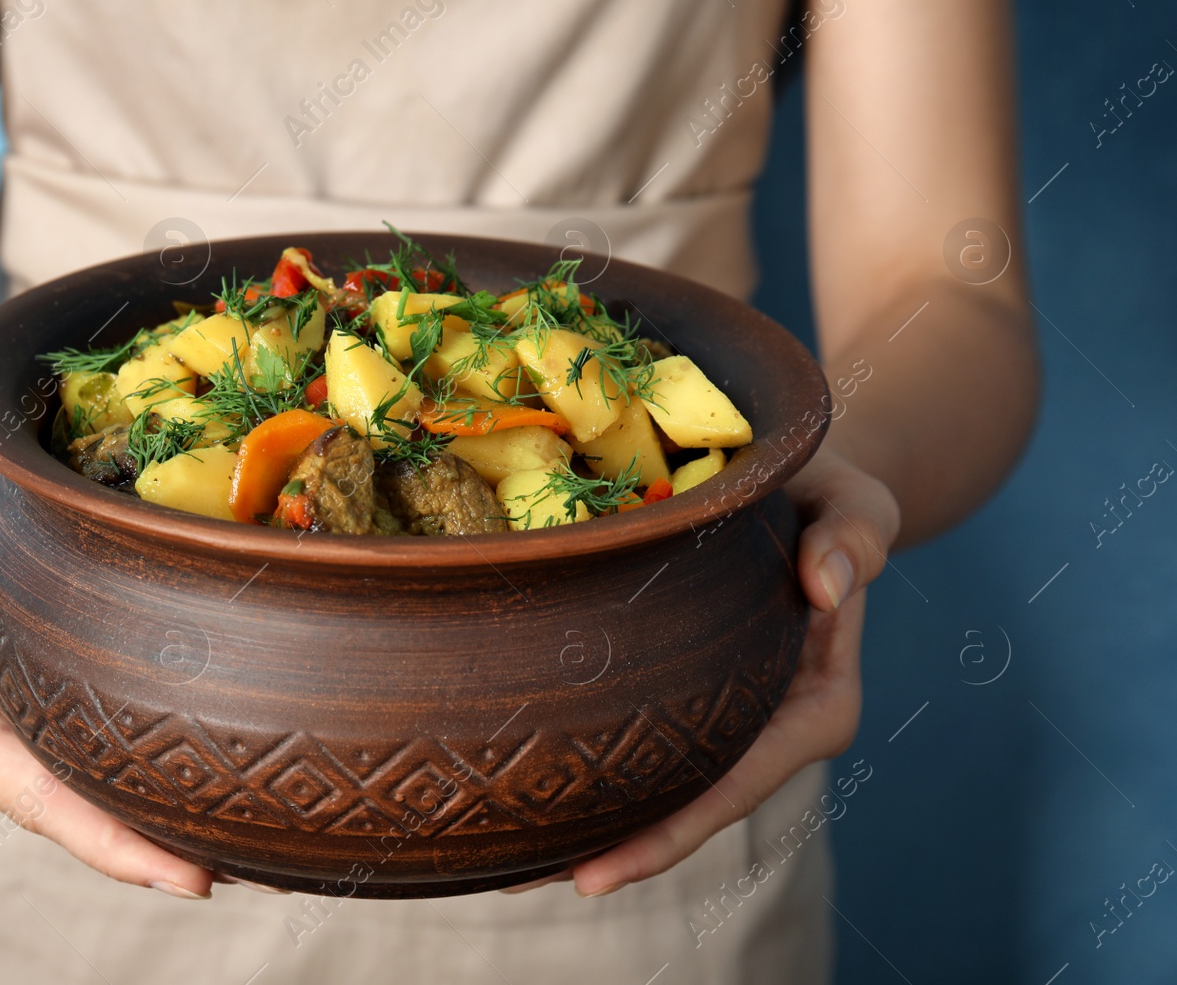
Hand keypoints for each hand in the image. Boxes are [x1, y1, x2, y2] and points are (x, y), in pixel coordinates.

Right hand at [0, 448, 217, 899]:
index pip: (31, 794)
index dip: (107, 841)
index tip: (184, 876)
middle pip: (74, 815)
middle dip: (153, 854)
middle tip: (252, 874)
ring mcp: (20, 736)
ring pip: (95, 798)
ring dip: (165, 828)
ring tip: (260, 853)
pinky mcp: (53, 717)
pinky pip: (105, 760)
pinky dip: (157, 785)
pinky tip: (227, 801)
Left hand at [507, 445, 900, 896]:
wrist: (806, 480)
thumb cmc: (833, 489)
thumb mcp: (857, 501)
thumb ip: (854, 537)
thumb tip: (829, 584)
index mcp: (816, 705)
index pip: (734, 786)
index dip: (666, 835)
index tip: (598, 873)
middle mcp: (769, 727)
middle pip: (687, 805)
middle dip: (611, 848)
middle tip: (519, 881)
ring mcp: (731, 715)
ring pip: (660, 783)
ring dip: (591, 822)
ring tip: (504, 864)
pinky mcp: (696, 691)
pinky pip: (645, 737)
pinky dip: (594, 766)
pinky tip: (528, 789)